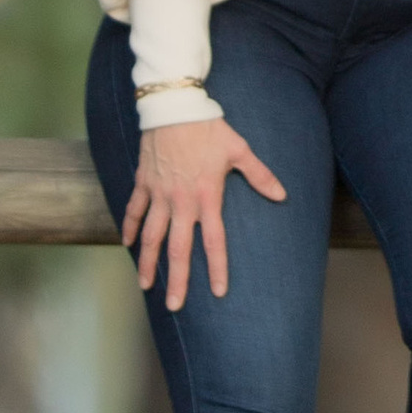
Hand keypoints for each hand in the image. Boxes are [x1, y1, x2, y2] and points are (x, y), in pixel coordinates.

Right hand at [122, 116, 285, 312]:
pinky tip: (129, 245)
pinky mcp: (143, 182)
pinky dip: (130, 228)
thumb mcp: (240, 149)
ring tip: (145, 286)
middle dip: (176, 279)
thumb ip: (260, 175)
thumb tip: (282, 195)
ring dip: (148, 262)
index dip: (216, 267)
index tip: (217, 292)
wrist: (174, 107)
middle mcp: (181, 201)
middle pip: (178, 248)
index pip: (214, 240)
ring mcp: (158, 193)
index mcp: (207, 196)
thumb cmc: (210, 128)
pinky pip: (134, 210)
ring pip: (151, 236)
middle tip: (174, 305)